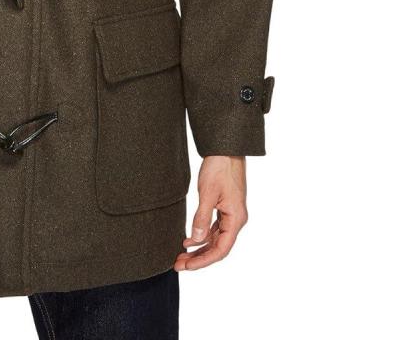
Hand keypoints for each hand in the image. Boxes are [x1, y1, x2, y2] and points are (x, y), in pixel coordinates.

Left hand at [174, 156, 247, 271]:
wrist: (225, 149)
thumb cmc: (219, 168)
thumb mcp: (208, 193)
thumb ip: (202, 218)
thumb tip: (197, 240)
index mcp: (236, 219)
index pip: (221, 249)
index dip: (203, 260)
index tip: (186, 266)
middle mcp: (236, 220)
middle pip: (218, 247)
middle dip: (198, 258)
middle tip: (178, 265)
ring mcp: (231, 214)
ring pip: (216, 239)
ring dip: (199, 249)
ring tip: (181, 256)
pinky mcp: (225, 208)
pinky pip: (215, 229)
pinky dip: (202, 236)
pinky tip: (189, 241)